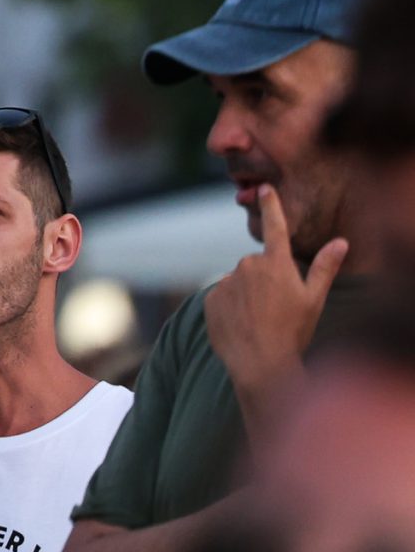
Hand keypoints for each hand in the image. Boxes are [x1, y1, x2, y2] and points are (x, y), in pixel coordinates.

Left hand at [205, 187, 348, 416]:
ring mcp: (227, 281)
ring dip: (248, 296)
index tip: (264, 188)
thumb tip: (341, 241)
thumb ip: (325, 267)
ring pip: (240, 283)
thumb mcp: (314, 299)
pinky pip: (223, 297)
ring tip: (261, 321)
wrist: (260, 363)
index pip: (275, 228)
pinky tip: (243, 326)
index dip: (271, 207)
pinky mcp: (211, 297)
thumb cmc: (293, 332)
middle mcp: (248, 266)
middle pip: (257, 266)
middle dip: (266, 281)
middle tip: (278, 309)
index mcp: (276, 264)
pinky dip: (232, 308)